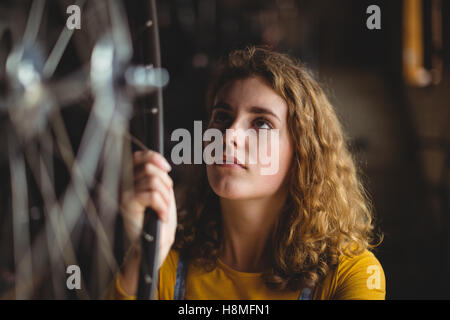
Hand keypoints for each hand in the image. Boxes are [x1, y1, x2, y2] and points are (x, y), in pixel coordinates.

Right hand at [120, 150, 176, 267]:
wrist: (150, 249)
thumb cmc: (156, 226)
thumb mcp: (162, 198)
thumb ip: (159, 181)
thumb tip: (163, 166)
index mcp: (132, 182)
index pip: (139, 157)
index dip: (155, 157)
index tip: (167, 168)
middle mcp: (125, 185)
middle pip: (150, 167)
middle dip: (165, 182)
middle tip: (166, 200)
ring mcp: (125, 194)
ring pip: (153, 181)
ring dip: (165, 197)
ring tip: (163, 212)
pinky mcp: (128, 204)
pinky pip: (152, 194)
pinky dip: (162, 206)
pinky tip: (161, 216)